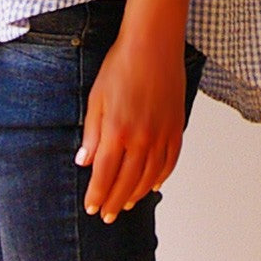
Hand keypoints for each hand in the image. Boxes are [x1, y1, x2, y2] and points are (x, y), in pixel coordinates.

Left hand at [77, 31, 187, 222]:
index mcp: (117, 131)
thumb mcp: (96, 98)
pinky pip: (170, 162)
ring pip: (149, 177)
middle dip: (115, 201)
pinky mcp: (176, 128)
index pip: (104, 175)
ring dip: (136, 195)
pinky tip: (152, 186)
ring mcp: (162, 134)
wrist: (153, 45)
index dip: (98, 195)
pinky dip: (161, 178)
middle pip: (126, 181)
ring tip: (127, 205)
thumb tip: (84, 161)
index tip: (92, 208)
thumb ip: (92, 133)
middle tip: (107, 215)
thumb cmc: (121, 66)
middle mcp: (141, 138)